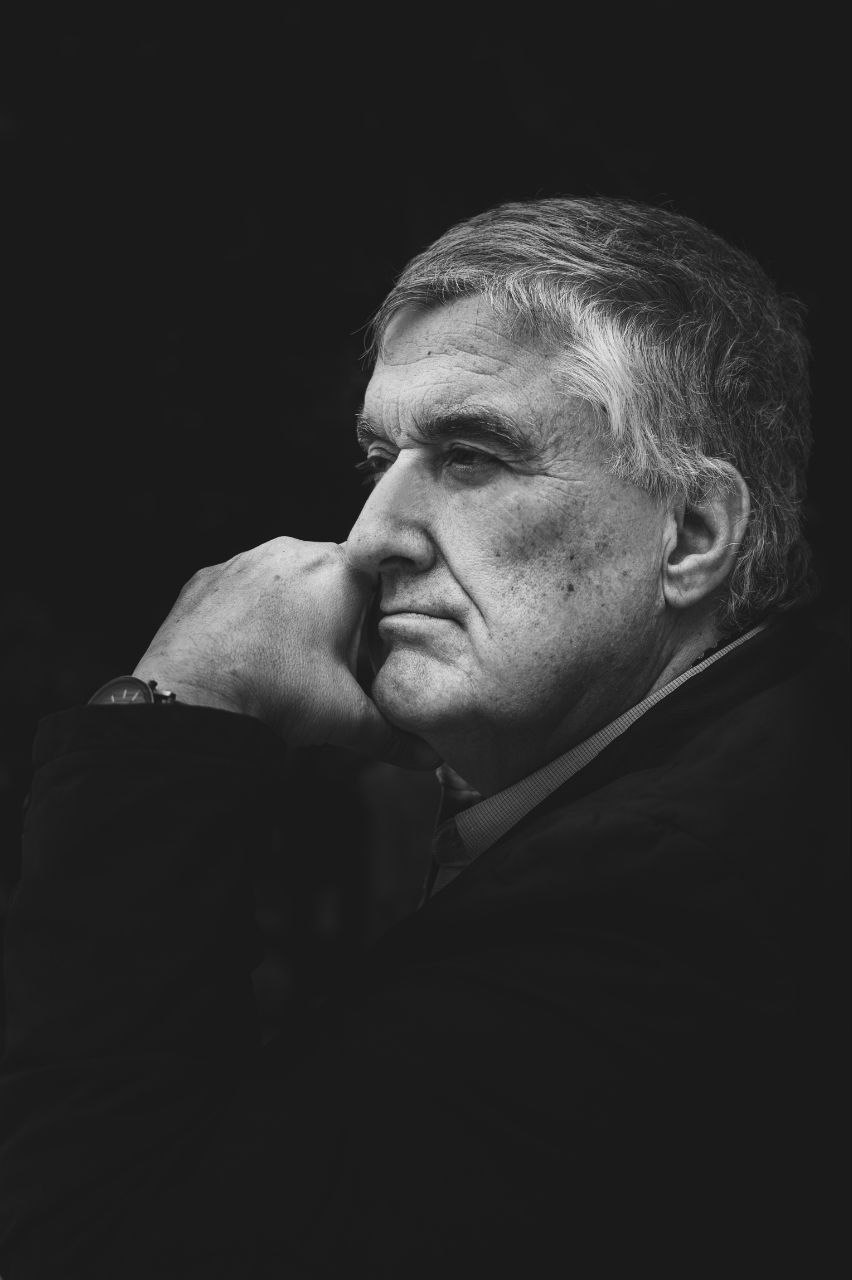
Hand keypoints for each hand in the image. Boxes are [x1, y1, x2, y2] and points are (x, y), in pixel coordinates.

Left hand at [133, 537, 438, 768]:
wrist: (191, 699)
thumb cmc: (274, 695)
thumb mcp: (345, 719)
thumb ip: (393, 737)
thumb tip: (429, 760)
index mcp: (339, 573)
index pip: (382, 569)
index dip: (382, 602)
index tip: (376, 631)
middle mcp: (293, 551)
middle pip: (332, 572)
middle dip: (337, 607)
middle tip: (334, 654)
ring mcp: (245, 559)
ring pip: (284, 574)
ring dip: (291, 603)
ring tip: (286, 652)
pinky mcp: (207, 576)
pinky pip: (240, 584)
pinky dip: (247, 607)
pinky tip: (246, 645)